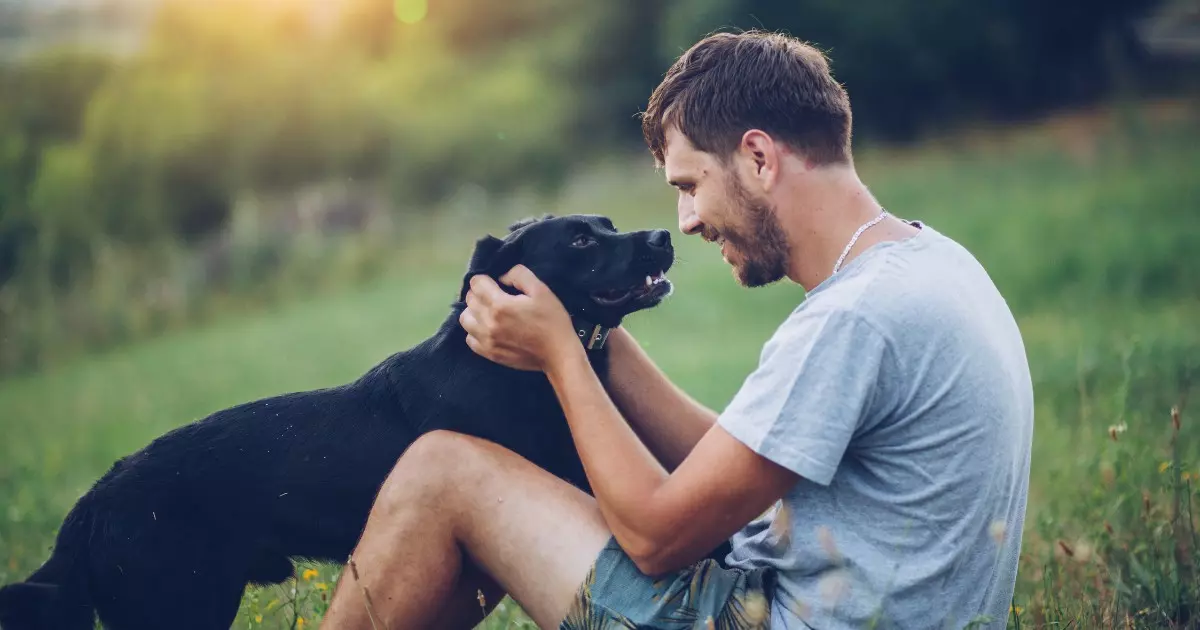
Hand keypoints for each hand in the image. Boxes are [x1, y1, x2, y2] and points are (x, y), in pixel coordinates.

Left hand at [459, 265, 578, 371]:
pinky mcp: (489, 354)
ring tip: (488, 312)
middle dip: (479, 293)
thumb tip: (502, 277)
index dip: (485, 279)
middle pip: (469, 300)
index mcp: (499, 305)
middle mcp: (488, 323)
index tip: (496, 283)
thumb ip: (518, 275)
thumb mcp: (541, 290)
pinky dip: (475, 330)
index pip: (476, 283)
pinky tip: (488, 328)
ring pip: (465, 319)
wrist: (558, 354)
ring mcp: (486, 340)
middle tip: (495, 295)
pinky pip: (470, 338)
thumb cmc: (552, 320)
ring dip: (474, 311)